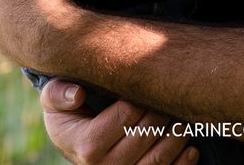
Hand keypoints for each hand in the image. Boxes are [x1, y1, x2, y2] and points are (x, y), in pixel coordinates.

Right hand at [40, 80, 196, 164]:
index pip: (126, 115)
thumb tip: (77, 94)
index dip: (139, 98)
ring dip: (177, 135)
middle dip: (160, 111)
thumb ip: (57, 94)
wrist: (73, 143)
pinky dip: (183, 162)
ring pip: (159, 158)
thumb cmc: (69, 114)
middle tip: (165, 96)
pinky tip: (190, 147)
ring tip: (180, 118)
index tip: (142, 87)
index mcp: (87, 145)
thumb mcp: (53, 101)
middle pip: (146, 134)